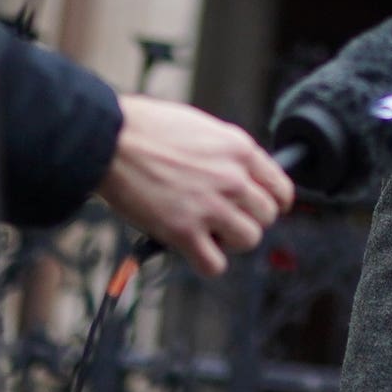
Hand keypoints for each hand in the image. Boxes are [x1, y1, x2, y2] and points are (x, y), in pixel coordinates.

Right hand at [94, 93, 293, 275]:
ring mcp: (209, 206)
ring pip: (248, 240)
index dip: (274, 202)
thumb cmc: (147, 128)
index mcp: (239, 148)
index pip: (281, 187)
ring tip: (209, 233)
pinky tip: (193, 250)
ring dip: (230, 242)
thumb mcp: (201, 127)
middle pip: (266, 216)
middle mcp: (232, 178)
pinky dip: (207, 263)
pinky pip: (215, 264)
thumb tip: (237, 173)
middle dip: (247, 220)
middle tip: (224, 219)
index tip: (261, 209)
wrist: (110, 139)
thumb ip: (225, 153)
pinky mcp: (184, 231)